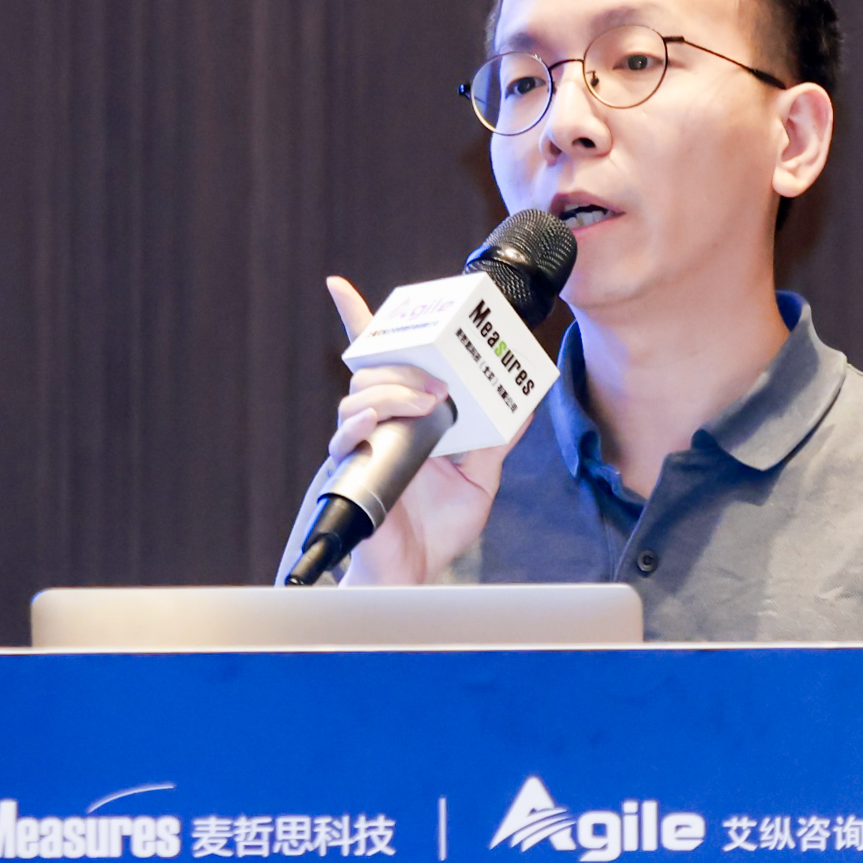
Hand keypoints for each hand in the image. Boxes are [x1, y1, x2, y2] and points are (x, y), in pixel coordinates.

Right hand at [322, 274, 518, 584]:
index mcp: (406, 421)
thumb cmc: (437, 532)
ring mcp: (362, 448)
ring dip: (393, 392)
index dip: (359, 325)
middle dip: (401, 365)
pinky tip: (378, 424)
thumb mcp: (479, 480)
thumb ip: (496, 441)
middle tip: (437, 382)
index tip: (339, 287)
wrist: (416, 575)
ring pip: (359, 398)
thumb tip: (522, 405)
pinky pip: (345, 439)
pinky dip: (360, 425)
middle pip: (372, 374)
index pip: (381, 366)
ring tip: (427, 404)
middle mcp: (378, 427)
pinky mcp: (350, 474)